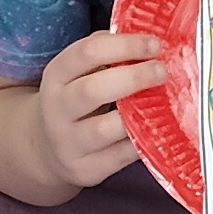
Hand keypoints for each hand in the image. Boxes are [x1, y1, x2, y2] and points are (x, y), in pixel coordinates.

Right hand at [33, 27, 168, 188]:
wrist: (48, 149)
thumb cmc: (75, 101)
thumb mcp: (77, 73)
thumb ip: (105, 55)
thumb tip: (148, 43)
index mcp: (56, 76)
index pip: (87, 53)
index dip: (124, 46)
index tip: (153, 45)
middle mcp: (57, 109)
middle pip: (92, 91)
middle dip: (133, 77)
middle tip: (161, 71)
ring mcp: (69, 143)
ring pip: (106, 129)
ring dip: (140, 113)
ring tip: (164, 102)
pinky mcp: (86, 170)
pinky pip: (121, 156)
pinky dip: (144, 140)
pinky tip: (158, 128)